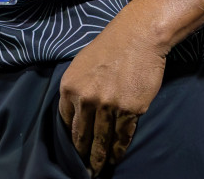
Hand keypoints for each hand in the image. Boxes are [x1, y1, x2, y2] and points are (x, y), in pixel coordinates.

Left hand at [58, 22, 168, 174]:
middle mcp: (86, 99)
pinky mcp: (130, 110)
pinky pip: (122, 136)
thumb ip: (75, 89)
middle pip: (81, 135)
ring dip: (99, 157)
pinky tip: (115, 157)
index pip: (65, 121)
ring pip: (101, 139)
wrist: (138, 37)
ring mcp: (108, 106)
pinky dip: (118, 149)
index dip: (70, 138)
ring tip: (97, 169)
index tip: (72, 151)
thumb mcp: (80, 65)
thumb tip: (73, 112)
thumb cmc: (109, 47)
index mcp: (69, 87)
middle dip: (81, 154)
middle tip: (82, 169)